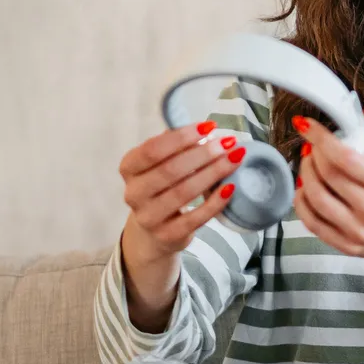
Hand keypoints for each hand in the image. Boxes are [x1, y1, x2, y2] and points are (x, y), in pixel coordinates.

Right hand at [120, 123, 243, 267]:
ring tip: (234, 159)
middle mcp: (134, 193)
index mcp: (129, 168)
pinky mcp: (167, 236)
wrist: (154, 232)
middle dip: (203, 154)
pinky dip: (215, 202)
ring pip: (184, 192)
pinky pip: (195, 218)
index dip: (182, 137)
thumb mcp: (160, 164)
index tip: (210, 126)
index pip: (153, 149)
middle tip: (228, 143)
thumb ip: (176, 146)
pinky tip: (230, 187)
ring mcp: (149, 217)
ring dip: (213, 173)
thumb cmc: (162, 188)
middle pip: (170, 170)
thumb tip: (206, 131)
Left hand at [293, 101, 363, 266]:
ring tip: (309, 163)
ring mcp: (357, 231)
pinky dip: (302, 202)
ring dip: (305, 175)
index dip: (321, 138)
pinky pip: (312, 223)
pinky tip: (305, 188)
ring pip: (315, 198)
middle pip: (327, 175)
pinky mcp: (346, 245)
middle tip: (312, 144)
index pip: (345, 157)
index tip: (308, 125)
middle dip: (312, 153)